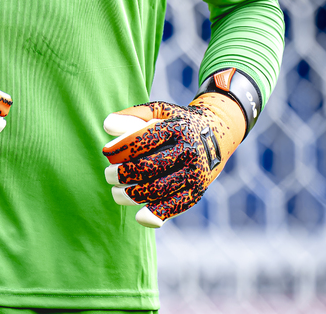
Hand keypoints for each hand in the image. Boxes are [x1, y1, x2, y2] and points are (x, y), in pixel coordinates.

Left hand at [102, 94, 245, 226]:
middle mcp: (189, 150)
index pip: (143, 140)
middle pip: (149, 167)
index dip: (120, 149)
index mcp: (177, 127)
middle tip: (108, 175)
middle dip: (123, 174)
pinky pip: (176, 206)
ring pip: (159, 189)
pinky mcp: (199, 190)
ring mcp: (195, 172)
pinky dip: (157, 213)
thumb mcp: (160, 110)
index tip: (106, 153)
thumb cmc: (178, 121)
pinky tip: (139, 216)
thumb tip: (107, 125)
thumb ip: (133, 114)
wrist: (218, 131)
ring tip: (117, 192)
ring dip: (132, 195)